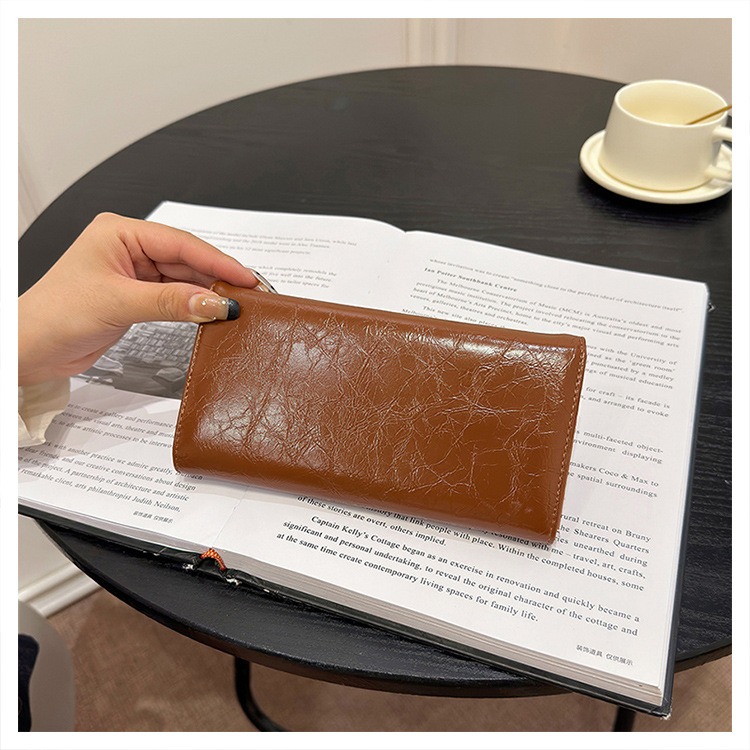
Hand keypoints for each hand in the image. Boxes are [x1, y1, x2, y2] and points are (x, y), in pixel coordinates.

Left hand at [18, 212, 258, 385]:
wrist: (31, 348)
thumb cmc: (56, 315)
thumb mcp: (119, 303)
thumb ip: (172, 303)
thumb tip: (216, 303)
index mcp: (119, 232)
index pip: (180, 243)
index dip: (217, 261)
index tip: (246, 278)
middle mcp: (128, 248)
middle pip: (186, 259)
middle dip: (216, 277)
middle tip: (250, 294)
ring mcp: (133, 272)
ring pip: (183, 279)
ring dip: (207, 293)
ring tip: (236, 305)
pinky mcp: (136, 295)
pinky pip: (174, 296)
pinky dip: (193, 305)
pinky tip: (211, 312)